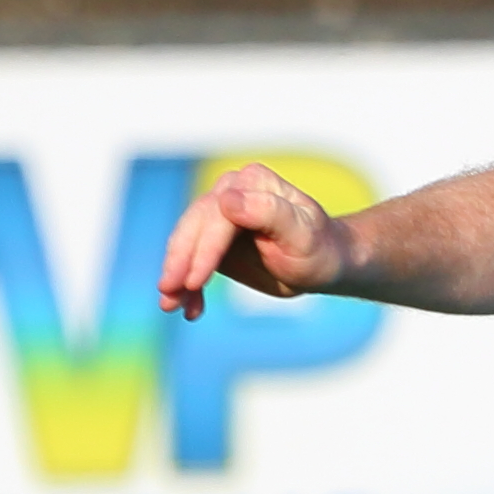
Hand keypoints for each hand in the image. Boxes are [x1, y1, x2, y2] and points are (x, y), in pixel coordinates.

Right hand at [156, 164, 347, 319]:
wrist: (326, 263)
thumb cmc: (320, 247)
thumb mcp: (302, 232)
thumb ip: (268, 212)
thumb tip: (227, 200)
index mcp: (251, 183)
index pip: (217, 216)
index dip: (204, 250)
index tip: (194, 281)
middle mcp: (230, 193)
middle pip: (194, 229)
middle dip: (179, 264)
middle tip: (166, 295)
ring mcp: (219, 217)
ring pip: (187, 246)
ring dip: (175, 278)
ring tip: (169, 306)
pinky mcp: (214, 241)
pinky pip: (193, 263)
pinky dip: (188, 287)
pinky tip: (191, 309)